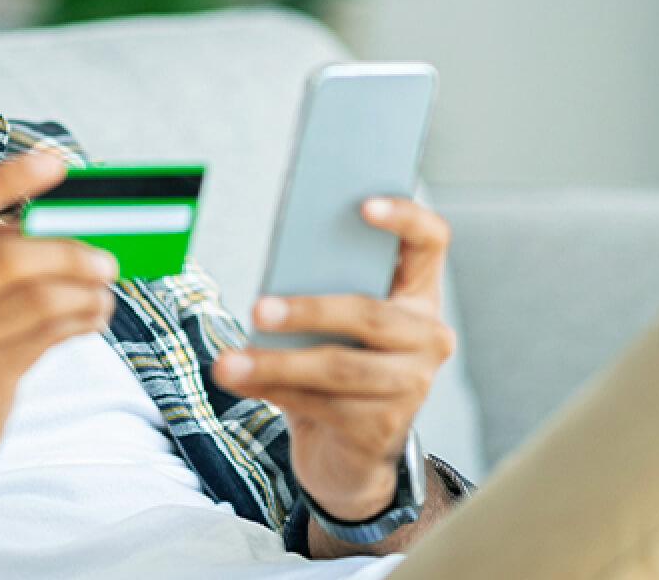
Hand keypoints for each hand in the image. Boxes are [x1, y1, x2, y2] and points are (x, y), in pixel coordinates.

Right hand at [0, 149, 115, 547]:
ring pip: (37, 298)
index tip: (56, 164)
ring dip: (85, 289)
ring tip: (103, 290)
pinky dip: (82, 318)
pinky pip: (45, 337)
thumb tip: (50, 221)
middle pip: (7, 255)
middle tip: (104, 256)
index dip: (7, 180)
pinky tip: (93, 316)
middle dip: (69, 249)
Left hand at [213, 195, 455, 521]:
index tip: (362, 205)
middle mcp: (428, 337)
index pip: (430, 241)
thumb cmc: (336, 366)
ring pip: (339, 367)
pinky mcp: (383, 427)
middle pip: (370, 314)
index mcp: (417, 295)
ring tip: (227, 363)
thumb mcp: (333, 325)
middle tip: (257, 308)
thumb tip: (273, 280)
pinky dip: (273, 391)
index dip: (405, 218)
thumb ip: (321, 293)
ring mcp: (412, 385)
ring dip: (275, 363)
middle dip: (309, 310)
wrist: (348, 454)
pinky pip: (322, 404)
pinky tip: (240, 381)